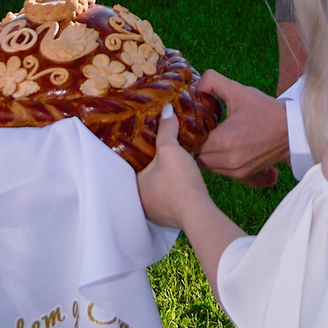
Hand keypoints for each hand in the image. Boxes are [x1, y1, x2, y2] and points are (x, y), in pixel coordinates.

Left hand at [138, 106, 208, 230]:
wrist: (199, 212)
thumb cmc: (180, 182)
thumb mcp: (171, 150)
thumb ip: (167, 129)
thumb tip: (167, 109)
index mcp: (132, 186)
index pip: (128, 165)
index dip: (135, 152)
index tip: (141, 142)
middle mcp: (138, 202)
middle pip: (141, 177)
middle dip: (147, 165)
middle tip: (154, 150)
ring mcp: (152, 213)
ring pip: (153, 189)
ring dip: (158, 179)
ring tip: (165, 164)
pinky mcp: (167, 218)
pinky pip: (164, 199)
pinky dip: (169, 190)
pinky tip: (176, 181)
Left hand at [196, 70, 287, 179]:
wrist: (292, 130)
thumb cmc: (266, 111)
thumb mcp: (239, 91)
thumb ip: (213, 82)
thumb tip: (196, 86)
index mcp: (223, 140)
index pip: (190, 143)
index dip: (186, 134)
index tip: (188, 123)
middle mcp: (228, 160)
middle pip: (195, 157)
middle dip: (193, 144)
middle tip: (195, 130)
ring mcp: (236, 170)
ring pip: (206, 167)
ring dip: (204, 154)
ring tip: (207, 138)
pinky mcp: (244, 175)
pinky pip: (219, 171)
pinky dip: (216, 161)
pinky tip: (220, 147)